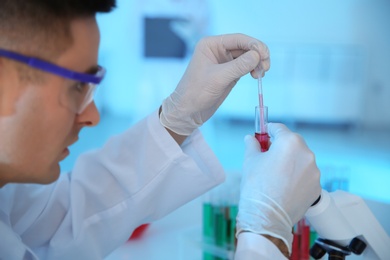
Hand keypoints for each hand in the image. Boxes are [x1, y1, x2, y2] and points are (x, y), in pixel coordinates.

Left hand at [160, 33, 269, 135]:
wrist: (188, 112)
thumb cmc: (196, 92)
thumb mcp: (218, 78)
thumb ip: (238, 66)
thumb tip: (257, 55)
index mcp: (211, 44)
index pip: (238, 39)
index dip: (254, 45)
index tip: (264, 55)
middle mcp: (218, 50)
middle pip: (245, 46)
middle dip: (258, 55)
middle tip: (266, 67)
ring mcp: (224, 61)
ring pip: (248, 56)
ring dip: (257, 63)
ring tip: (261, 74)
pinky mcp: (229, 73)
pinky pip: (246, 66)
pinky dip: (254, 69)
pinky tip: (257, 75)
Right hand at [236, 123, 320, 254]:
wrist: (267, 217)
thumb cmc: (256, 187)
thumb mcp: (250, 161)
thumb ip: (252, 145)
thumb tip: (251, 139)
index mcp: (290, 143)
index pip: (279, 129)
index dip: (269, 130)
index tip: (264, 134)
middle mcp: (306, 154)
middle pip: (293, 143)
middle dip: (281, 147)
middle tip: (267, 156)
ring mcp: (314, 171)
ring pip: (301, 160)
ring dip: (291, 162)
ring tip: (276, 176)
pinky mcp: (317, 187)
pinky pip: (306, 176)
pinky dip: (297, 177)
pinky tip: (284, 186)